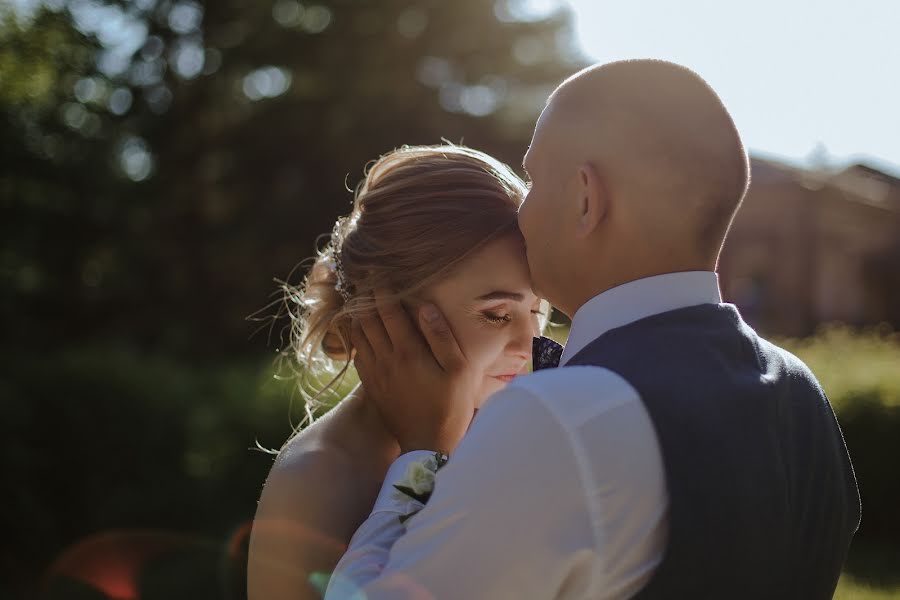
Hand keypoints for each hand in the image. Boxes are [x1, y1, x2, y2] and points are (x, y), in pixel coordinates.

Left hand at [350, 291, 479, 455]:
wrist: (428, 444)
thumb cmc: (451, 406)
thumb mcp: (459, 370)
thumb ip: (442, 337)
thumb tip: (425, 306)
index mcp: (408, 352)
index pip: (388, 311)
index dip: (382, 289)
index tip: (380, 273)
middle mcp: (386, 359)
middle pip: (367, 319)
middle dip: (365, 297)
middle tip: (366, 280)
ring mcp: (375, 373)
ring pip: (357, 335)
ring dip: (356, 314)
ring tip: (359, 299)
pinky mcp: (371, 386)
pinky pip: (356, 354)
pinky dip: (354, 336)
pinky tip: (359, 329)